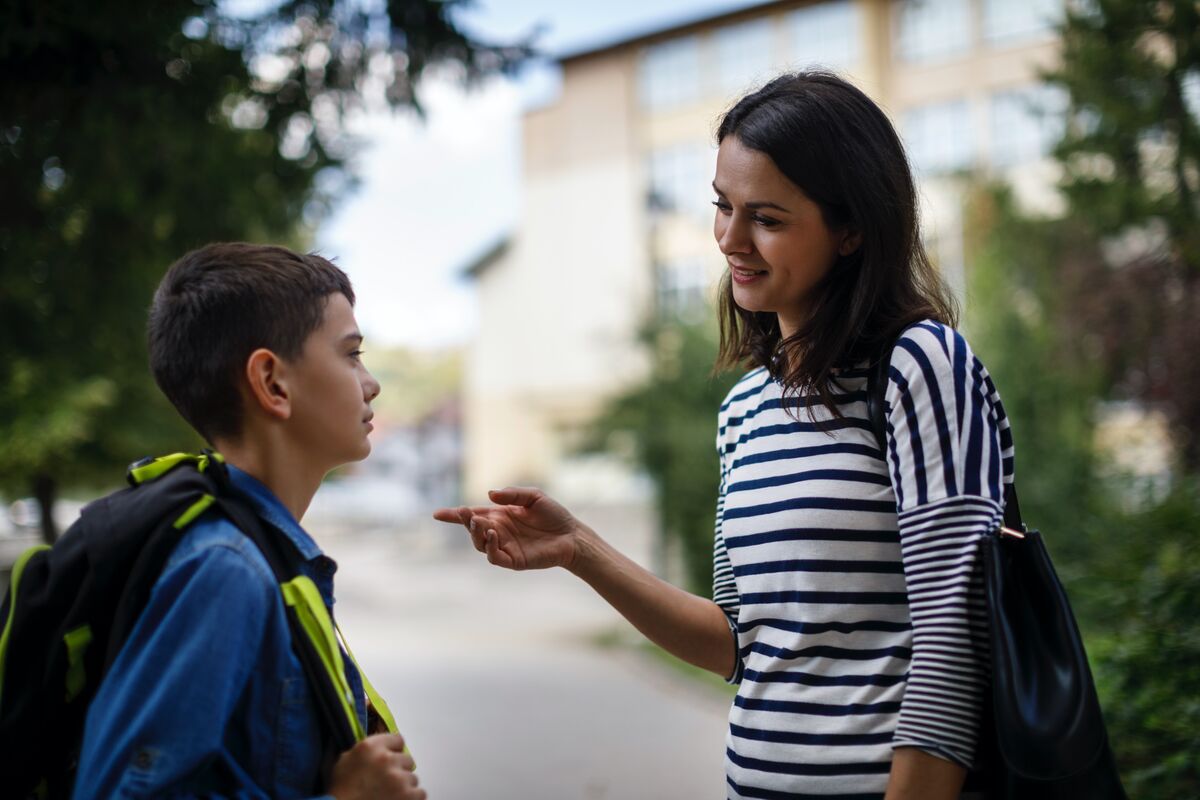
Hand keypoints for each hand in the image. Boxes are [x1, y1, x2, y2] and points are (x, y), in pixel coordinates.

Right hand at [329, 734, 424, 799]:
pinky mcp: (408, 796)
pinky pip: (420, 793)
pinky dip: (412, 799)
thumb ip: (365, 750)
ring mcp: (399, 778)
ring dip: (404, 786)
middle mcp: (387, 759)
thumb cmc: (340, 790)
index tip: (390, 760)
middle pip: (407, 760)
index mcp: (370, 747)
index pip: (398, 740)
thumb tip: (380, 747)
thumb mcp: (346, 761)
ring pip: (413, 778)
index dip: (394, 751)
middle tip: (386, 782)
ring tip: (389, 794)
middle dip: (399, 770)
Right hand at [433, 486, 582, 570]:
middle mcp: (499, 531)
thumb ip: (512, 494)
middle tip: (465, 513)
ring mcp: (504, 547)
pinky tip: (493, 533)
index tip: (437, 514)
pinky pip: (494, 556)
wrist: (571, 535)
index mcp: (500, 515)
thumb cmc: (554, 515)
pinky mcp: (513, 560)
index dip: (454, 515)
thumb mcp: (533, 497)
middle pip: (472, 529)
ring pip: (479, 544)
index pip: (472, 515)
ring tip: (479, 521)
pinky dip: (490, 546)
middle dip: (464, 521)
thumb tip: (489, 494)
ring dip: (476, 533)